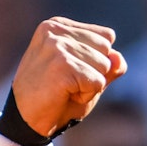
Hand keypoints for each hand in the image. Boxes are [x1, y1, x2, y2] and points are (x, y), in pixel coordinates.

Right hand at [11, 17, 127, 136]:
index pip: (106, 37)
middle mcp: (56, 30)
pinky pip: (98, 82)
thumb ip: (109, 65)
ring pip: (104, 66)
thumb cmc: (57, 96)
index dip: (97, 62)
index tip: (70, 71)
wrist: (28, 120)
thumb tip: (119, 58)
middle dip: (95, 72)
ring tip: (65, 89)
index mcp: (59, 25)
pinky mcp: (61, 66)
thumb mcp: (89, 76)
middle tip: (67, 83)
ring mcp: (57, 46)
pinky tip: (64, 95)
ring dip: (90, 85)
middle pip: (107, 50)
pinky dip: (86, 95)